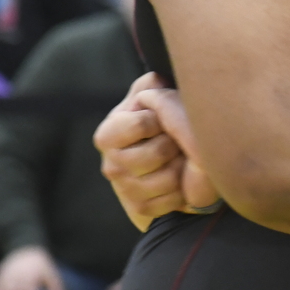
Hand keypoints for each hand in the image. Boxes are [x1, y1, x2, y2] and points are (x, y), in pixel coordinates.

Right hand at [96, 73, 218, 230]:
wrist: (154, 170)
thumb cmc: (153, 129)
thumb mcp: (147, 103)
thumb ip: (148, 88)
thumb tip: (156, 80)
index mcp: (108, 134)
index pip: (142, 123)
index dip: (161, 119)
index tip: (164, 120)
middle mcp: (111, 164)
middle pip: (157, 153)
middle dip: (175, 145)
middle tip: (178, 142)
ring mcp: (124, 189)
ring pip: (166, 179)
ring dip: (181, 169)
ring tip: (181, 160)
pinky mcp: (139, 209)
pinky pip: (169, 201)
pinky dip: (181, 193)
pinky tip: (181, 182)